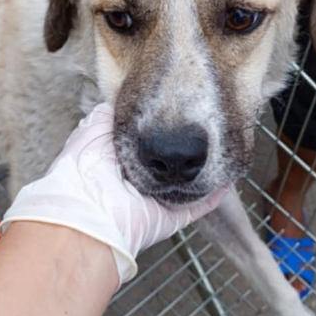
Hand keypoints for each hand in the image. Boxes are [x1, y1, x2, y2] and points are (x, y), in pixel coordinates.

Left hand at [0, 104, 226, 285]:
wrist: (91, 208)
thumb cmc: (86, 165)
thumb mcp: (95, 127)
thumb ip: (112, 114)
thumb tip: (123, 99)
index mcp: (120, 161)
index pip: (147, 144)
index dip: (163, 128)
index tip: (183, 112)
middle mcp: (139, 181)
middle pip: (168, 163)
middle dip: (186, 149)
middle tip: (209, 131)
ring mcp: (156, 200)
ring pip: (187, 184)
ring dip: (205, 170)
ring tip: (224, 149)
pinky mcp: (172, 216)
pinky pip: (199, 205)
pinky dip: (215, 194)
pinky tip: (229, 178)